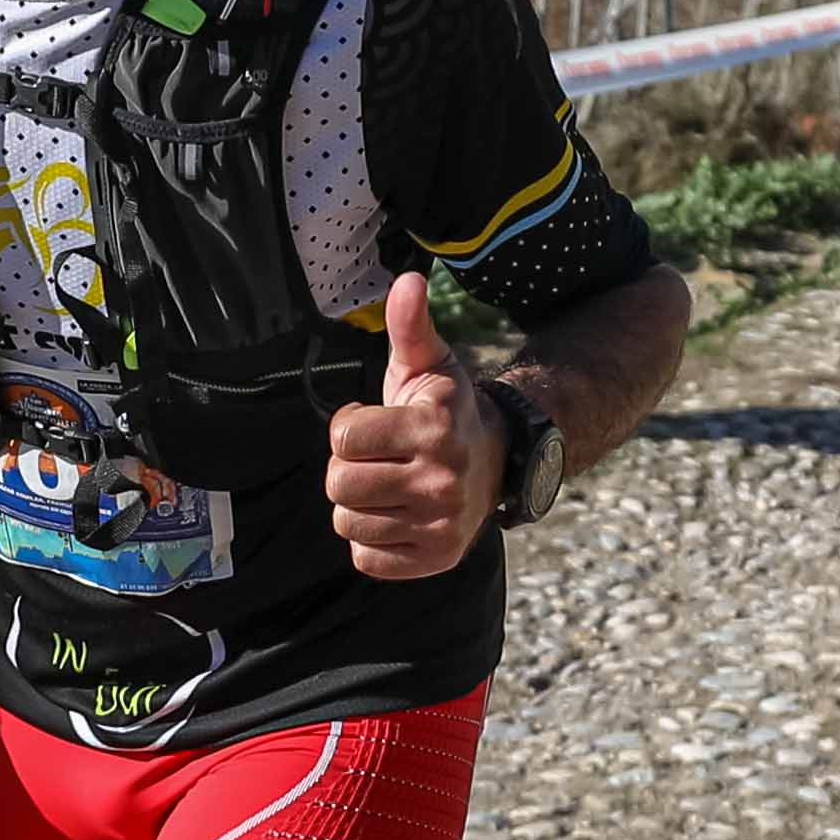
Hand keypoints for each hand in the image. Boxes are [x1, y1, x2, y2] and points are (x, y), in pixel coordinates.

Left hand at [326, 270, 506, 580]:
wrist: (499, 462)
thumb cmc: (448, 410)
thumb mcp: (429, 364)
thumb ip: (410, 324)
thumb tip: (409, 280)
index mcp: (433, 429)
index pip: (344, 438)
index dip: (349, 428)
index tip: (372, 424)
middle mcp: (441, 481)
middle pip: (340, 485)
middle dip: (348, 468)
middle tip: (377, 458)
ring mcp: (441, 525)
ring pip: (349, 524)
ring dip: (358, 505)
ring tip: (386, 485)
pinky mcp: (436, 559)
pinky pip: (366, 558)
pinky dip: (371, 540)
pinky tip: (396, 516)